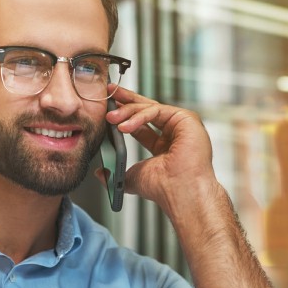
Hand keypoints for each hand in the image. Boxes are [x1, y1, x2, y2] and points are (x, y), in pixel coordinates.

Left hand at [99, 85, 218, 212]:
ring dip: (127, 111)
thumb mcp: (131, 177)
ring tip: (110, 118)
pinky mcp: (186, 119)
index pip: (142, 123)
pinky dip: (138, 116)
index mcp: (165, 146)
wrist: (178, 192)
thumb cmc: (163, 188)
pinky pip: (157, 110)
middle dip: (125, 101)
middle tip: (108, 94)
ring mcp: (182, 125)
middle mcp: (175, 133)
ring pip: (150, 108)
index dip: (124, 115)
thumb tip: (101, 173)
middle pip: (147, 110)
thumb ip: (116, 174)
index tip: (108, 110)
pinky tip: (125, 126)